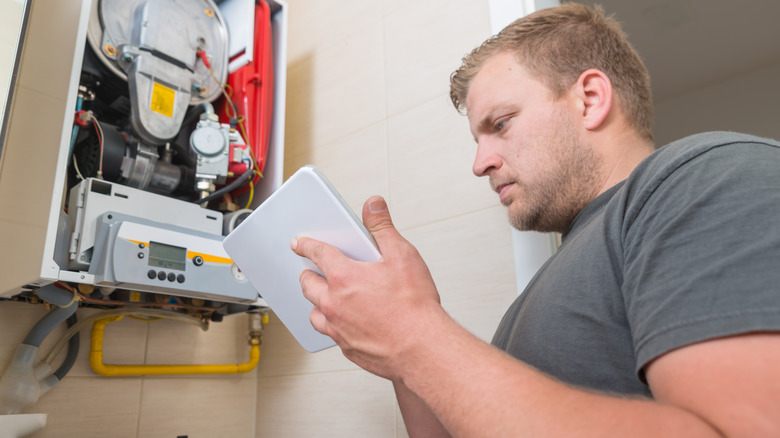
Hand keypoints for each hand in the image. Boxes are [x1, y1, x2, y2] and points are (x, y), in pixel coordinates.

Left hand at [291, 196, 443, 379]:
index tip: (299, 243)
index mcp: (344, 276)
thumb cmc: (415, 306)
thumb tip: (373, 205)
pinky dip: (332, 324)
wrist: (422, 349)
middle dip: (308, 274)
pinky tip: (344, 322)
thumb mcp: (402, 256)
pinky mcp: (346, 347)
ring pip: (314, 312)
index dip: (306, 245)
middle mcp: (334, 302)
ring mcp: (337, 327)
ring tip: (327, 297)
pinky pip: (329, 333)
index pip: (317, 253)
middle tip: (313, 270)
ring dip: (317, 302)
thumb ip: (383, 227)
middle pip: (308, 284)